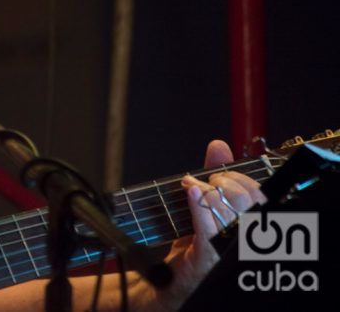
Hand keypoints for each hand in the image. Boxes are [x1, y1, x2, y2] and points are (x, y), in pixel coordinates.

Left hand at [146, 139, 266, 310]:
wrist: (168, 281)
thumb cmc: (192, 247)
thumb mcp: (207, 209)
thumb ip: (215, 177)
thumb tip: (219, 146)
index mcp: (254, 228)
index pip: (259, 196)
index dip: (240, 178)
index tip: (221, 174)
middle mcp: (248, 241)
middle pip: (246, 199)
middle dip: (224, 182)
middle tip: (206, 181)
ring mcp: (230, 250)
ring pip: (227, 209)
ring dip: (206, 191)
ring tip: (191, 188)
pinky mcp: (210, 257)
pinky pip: (208, 225)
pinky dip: (198, 204)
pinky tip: (190, 192)